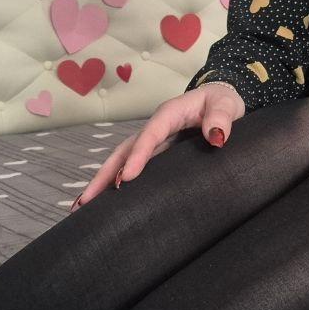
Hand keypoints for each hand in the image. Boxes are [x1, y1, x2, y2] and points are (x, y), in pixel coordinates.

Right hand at [69, 83, 245, 211]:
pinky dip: (115, 184)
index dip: (136, 157)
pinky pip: (131, 168)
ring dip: (102, 184)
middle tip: (86, 202)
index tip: (126, 179)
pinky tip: (105, 204)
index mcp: (169, 115)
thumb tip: (216, 137)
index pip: (150, 136)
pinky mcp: (155, 154)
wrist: (221, 100)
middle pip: (122, 152)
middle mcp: (154, 129)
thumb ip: (222, 118)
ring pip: (120, 162)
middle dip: (103, 176)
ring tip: (81, 209)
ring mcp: (152, 142)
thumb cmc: (223, 102)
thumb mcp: (227, 105)